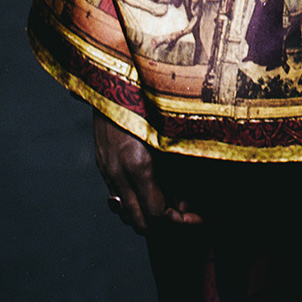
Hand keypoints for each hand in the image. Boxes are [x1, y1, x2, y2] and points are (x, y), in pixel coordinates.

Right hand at [94, 114, 201, 234]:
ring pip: (126, 212)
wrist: (116, 78)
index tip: (200, 218)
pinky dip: (136, 199)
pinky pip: (118, 195)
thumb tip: (186, 204)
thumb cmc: (151, 103)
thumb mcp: (172, 138)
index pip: (157, 214)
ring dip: (149, 212)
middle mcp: (119, 172)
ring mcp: (107, 169)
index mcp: (139, 165)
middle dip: (165, 222)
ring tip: (173, 199)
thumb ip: (178, 175)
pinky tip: (155, 186)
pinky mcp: (101, 163)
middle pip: (139, 222)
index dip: (181, 222)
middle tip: (188, 213)